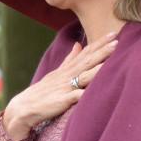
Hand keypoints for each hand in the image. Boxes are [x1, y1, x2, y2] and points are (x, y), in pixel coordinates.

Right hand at [1, 32, 118, 139]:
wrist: (24, 107)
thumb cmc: (43, 92)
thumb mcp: (57, 73)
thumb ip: (69, 59)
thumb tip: (78, 44)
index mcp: (67, 69)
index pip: (85, 53)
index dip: (99, 43)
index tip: (113, 34)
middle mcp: (67, 75)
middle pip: (87, 61)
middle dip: (102, 51)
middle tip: (117, 40)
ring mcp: (64, 87)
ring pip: (83, 76)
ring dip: (97, 69)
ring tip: (110, 63)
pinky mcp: (61, 101)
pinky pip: (74, 97)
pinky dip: (83, 94)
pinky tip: (92, 93)